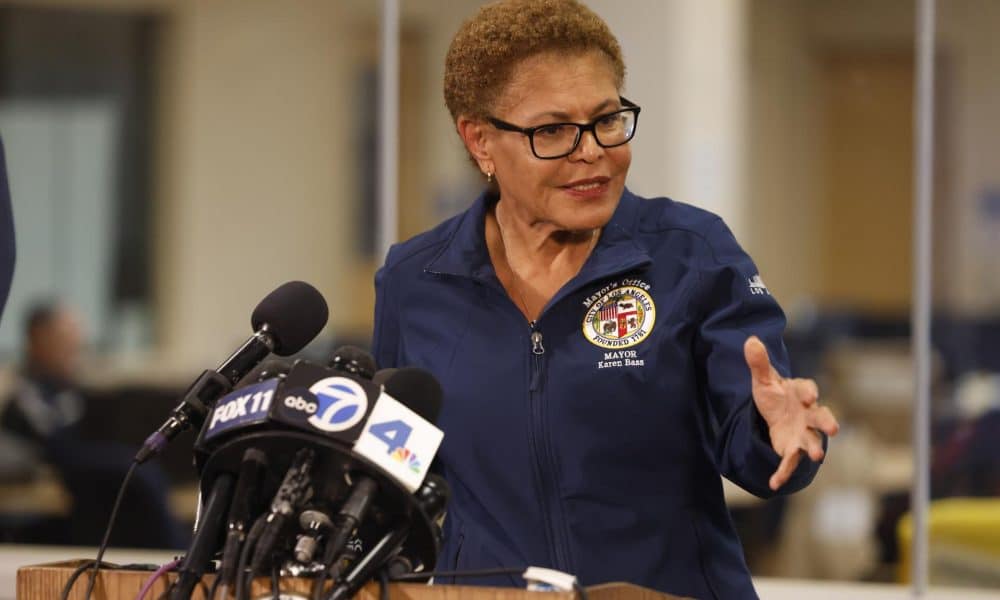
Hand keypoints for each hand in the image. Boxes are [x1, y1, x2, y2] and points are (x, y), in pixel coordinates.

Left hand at [744, 336, 839, 490]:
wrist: (773, 413)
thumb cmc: (774, 394)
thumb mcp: (763, 379)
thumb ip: (758, 363)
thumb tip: (750, 340)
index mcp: (801, 393)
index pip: (808, 389)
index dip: (810, 392)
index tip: (810, 397)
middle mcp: (808, 414)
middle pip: (821, 417)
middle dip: (827, 422)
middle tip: (833, 429)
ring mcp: (803, 433)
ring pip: (812, 440)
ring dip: (815, 448)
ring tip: (816, 457)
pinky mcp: (792, 448)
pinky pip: (790, 461)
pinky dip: (783, 472)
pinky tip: (773, 483)